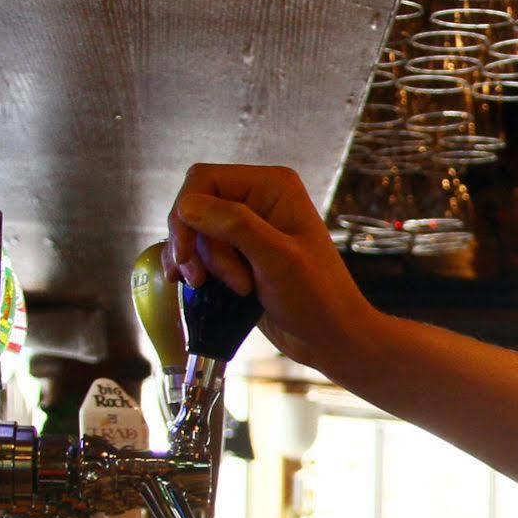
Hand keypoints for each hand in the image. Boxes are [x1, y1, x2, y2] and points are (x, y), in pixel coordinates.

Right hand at [164, 163, 383, 370]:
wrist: (332, 337)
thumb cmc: (319, 298)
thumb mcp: (278, 259)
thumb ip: (235, 226)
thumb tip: (187, 207)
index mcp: (272, 186)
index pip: (205, 180)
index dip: (185, 215)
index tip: (185, 256)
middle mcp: (258, 199)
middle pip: (194, 207)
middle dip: (196, 246)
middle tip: (207, 280)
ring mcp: (247, 228)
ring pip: (194, 233)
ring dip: (198, 263)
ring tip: (229, 289)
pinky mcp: (238, 256)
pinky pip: (200, 253)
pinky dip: (193, 268)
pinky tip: (194, 287)